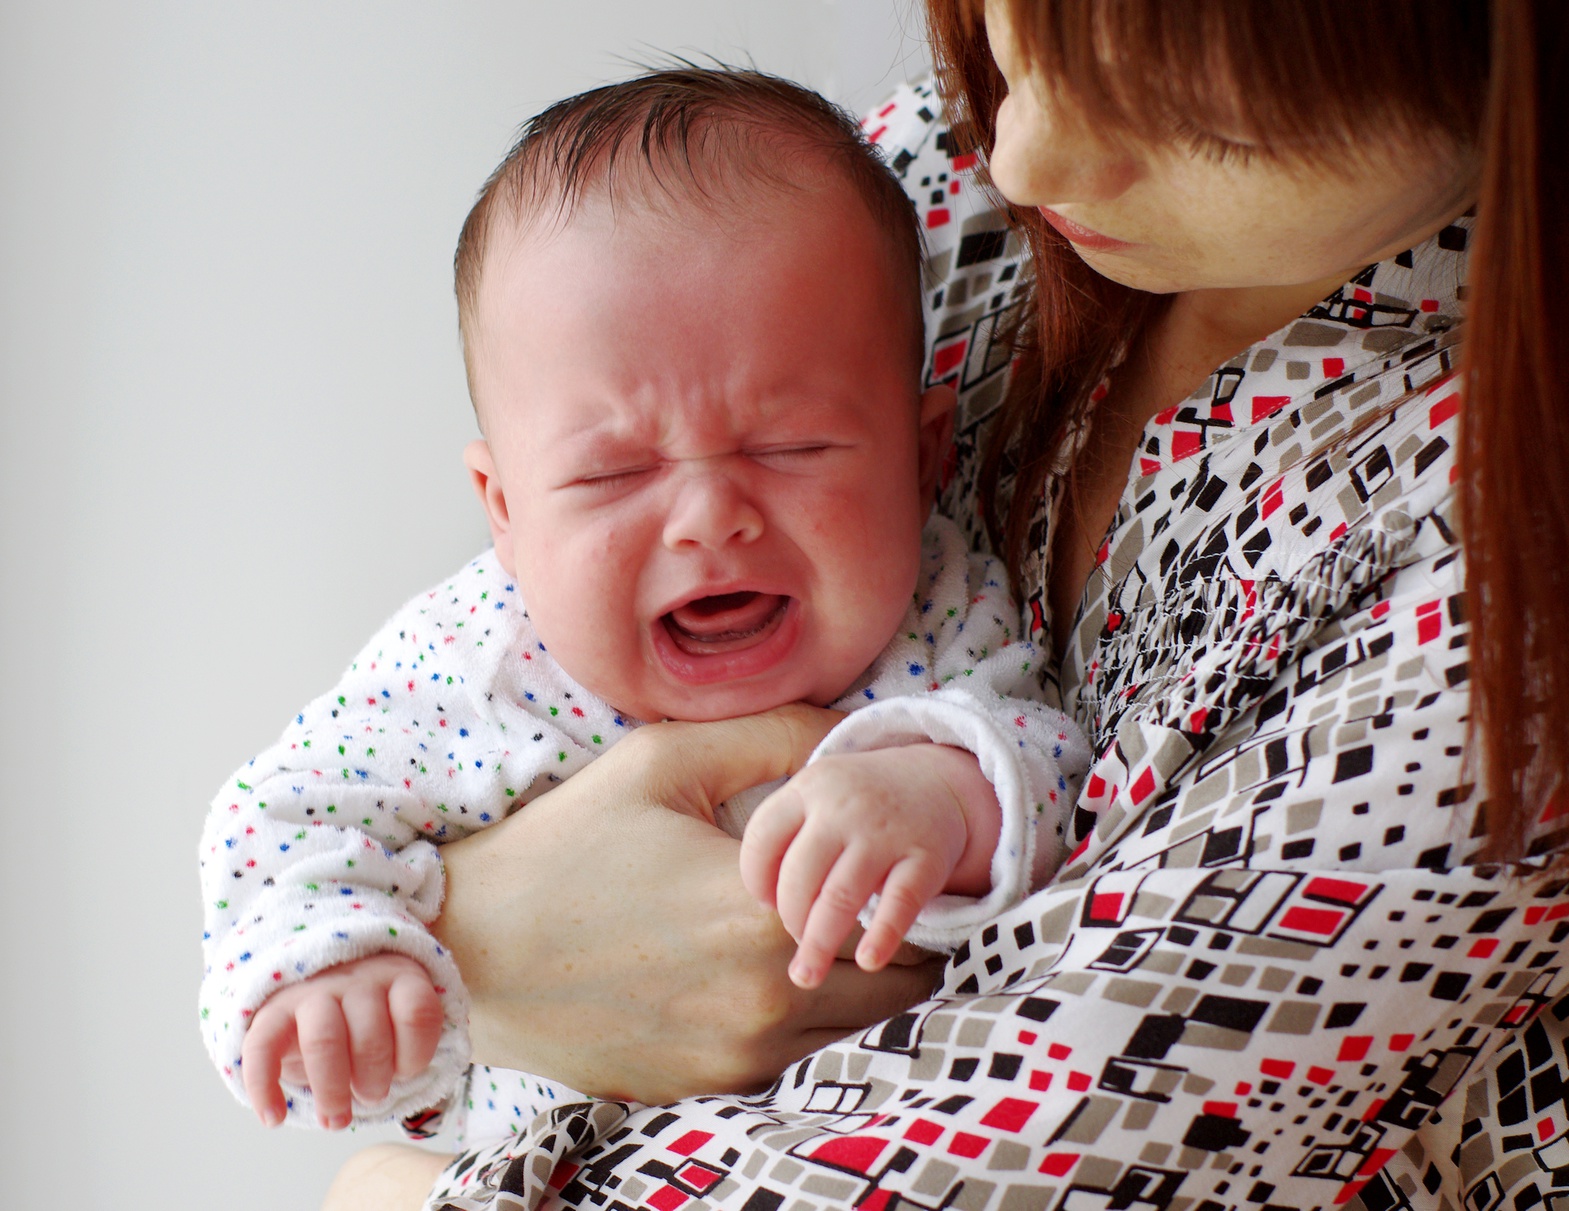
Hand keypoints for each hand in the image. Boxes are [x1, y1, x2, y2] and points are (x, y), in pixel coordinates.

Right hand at [240, 953, 442, 1129]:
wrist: (314, 977)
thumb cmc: (368, 1013)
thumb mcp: (399, 1014)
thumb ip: (408, 1042)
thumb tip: (399, 1087)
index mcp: (398, 977)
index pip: (417, 1013)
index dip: (415, 1054)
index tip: (405, 1075)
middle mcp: (357, 979)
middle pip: (370, 1035)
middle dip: (374, 1080)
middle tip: (372, 1098)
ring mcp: (313, 991)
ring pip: (323, 1040)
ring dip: (331, 1089)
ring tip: (335, 1119)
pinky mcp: (273, 1010)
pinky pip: (263, 1047)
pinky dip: (265, 1088)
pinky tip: (274, 1118)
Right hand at [430, 703, 944, 1105]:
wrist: (470, 947)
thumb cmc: (565, 845)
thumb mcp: (665, 761)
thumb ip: (776, 736)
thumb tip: (853, 731)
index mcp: (764, 913)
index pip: (902, 917)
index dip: (905, 885)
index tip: (890, 861)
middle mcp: (764, 997)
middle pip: (896, 984)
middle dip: (892, 939)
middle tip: (860, 897)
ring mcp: (736, 1053)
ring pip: (849, 1027)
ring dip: (848, 983)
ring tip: (805, 930)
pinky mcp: (704, 1084)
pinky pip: (790, 1056)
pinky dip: (794, 1020)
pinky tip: (750, 971)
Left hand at [739, 744, 999, 988]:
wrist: (935, 783)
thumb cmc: (858, 803)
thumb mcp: (816, 796)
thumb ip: (785, 836)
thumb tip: (764, 905)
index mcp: (808, 788)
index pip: (762, 839)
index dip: (756, 880)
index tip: (765, 905)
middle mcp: (843, 807)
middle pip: (800, 875)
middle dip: (790, 918)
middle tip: (793, 944)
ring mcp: (885, 831)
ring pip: (841, 895)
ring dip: (820, 943)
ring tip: (806, 976)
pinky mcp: (926, 857)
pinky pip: (900, 902)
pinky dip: (883, 935)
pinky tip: (867, 963)